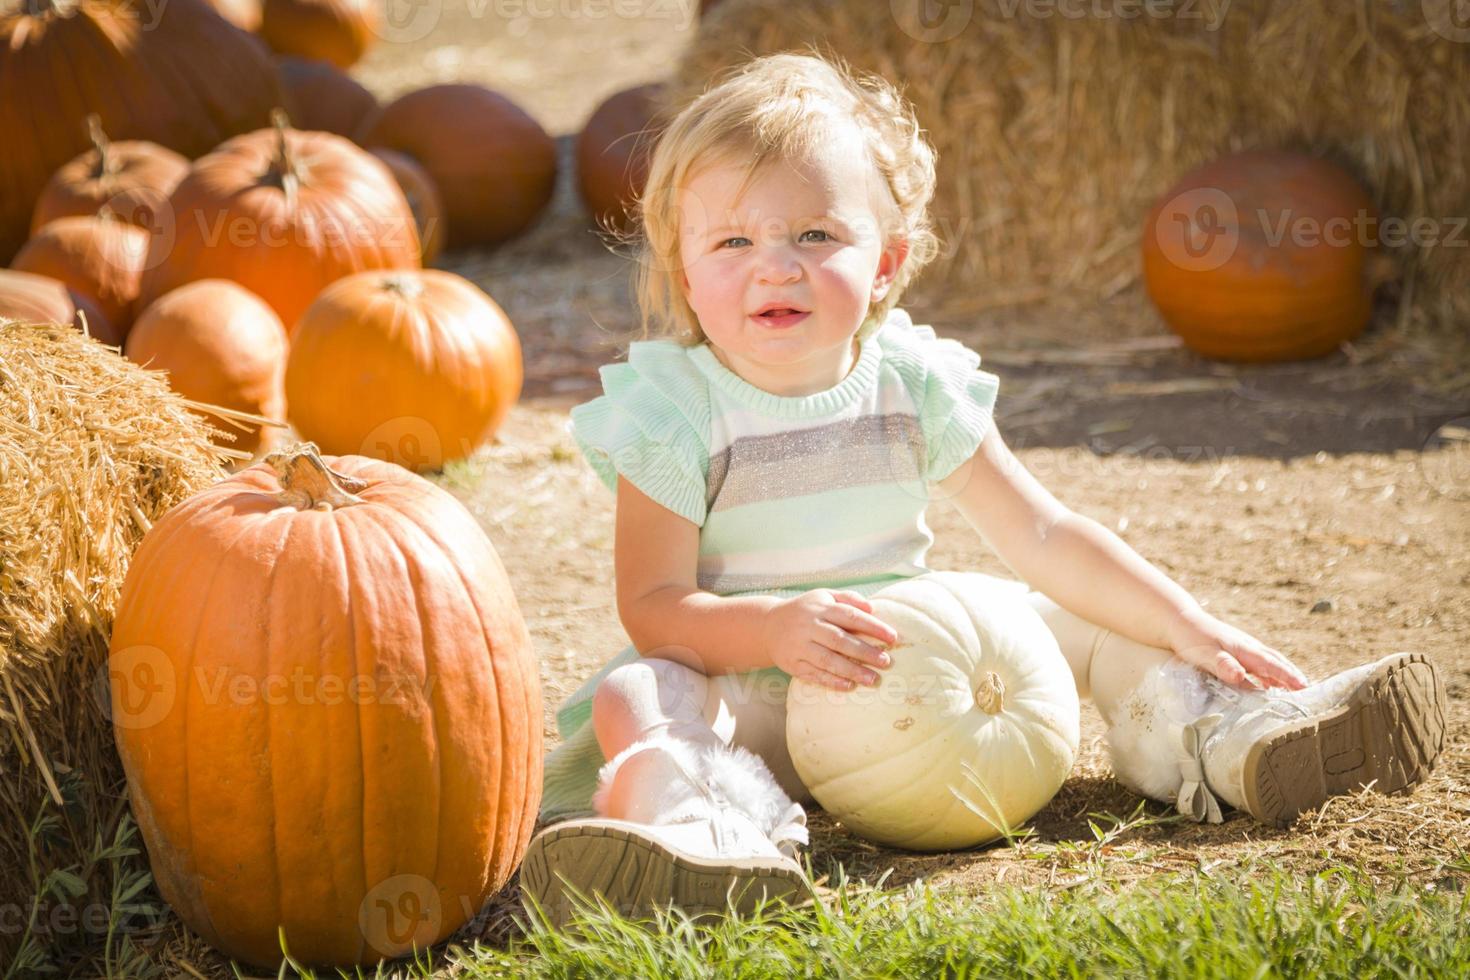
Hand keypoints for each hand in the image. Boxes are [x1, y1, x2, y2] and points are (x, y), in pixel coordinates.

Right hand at [764, 589, 898, 690]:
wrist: (767, 625)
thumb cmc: (805, 611)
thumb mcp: (823, 596)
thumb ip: (848, 599)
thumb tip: (873, 609)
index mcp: (820, 607)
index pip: (850, 616)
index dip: (872, 627)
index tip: (892, 637)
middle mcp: (809, 626)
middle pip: (840, 640)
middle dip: (865, 652)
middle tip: (886, 661)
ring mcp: (799, 646)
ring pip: (827, 660)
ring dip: (852, 671)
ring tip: (873, 679)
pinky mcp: (792, 664)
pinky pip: (813, 674)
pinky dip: (831, 681)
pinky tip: (849, 686)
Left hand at [1165, 609, 1309, 691]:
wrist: (1179, 621)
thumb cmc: (1190, 638)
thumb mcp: (1204, 653)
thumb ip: (1222, 665)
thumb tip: (1241, 676)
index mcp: (1244, 649)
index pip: (1272, 665)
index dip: (1288, 677)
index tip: (1305, 688)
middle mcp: (1249, 648)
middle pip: (1277, 662)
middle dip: (1294, 676)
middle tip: (1311, 692)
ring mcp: (1244, 649)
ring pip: (1270, 663)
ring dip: (1284, 675)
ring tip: (1298, 690)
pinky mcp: (1236, 653)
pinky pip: (1259, 665)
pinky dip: (1270, 674)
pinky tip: (1270, 685)